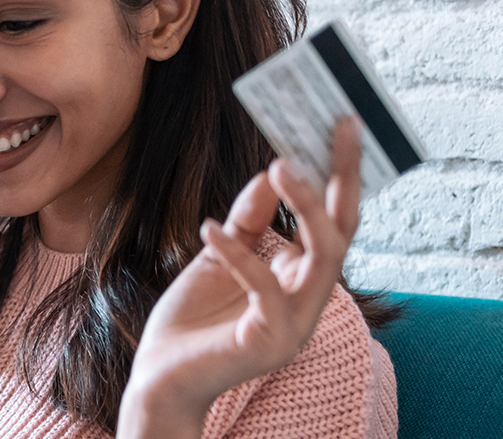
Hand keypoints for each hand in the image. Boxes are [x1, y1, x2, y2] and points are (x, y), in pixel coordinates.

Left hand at [117, 118, 363, 438]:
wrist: (159, 378)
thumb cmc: (192, 320)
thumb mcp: (220, 254)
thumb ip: (248, 219)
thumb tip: (269, 171)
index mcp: (302, 279)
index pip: (335, 221)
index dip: (343, 174)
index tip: (342, 124)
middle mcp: (310, 301)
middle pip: (342, 231)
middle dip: (343, 176)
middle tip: (337, 126)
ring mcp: (295, 324)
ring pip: (323, 257)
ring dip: (304, 205)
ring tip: (280, 164)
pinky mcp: (268, 342)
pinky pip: (265, 289)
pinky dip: (237, 253)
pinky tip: (209, 227)